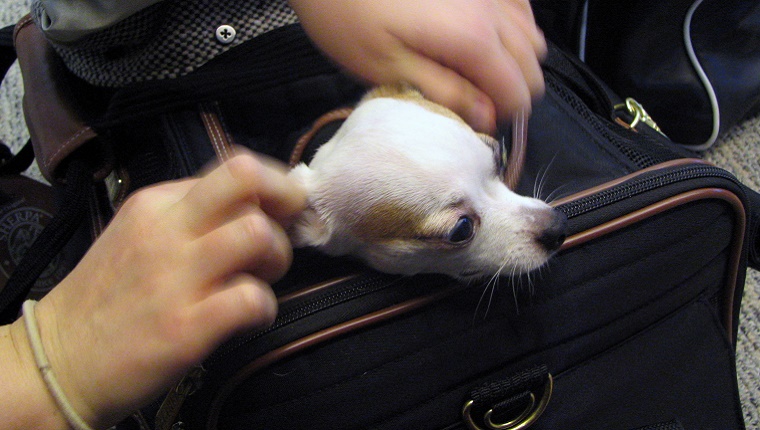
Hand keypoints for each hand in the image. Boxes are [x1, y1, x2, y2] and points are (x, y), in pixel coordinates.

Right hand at [16, 150, 305, 427]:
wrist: (61, 358)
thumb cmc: (109, 296)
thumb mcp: (140, 234)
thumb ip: (193, 217)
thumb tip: (260, 209)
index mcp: (158, 203)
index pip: (235, 167)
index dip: (273, 187)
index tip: (280, 213)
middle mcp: (167, 229)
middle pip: (247, 178)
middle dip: (285, 203)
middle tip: (280, 236)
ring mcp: (175, 277)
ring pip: (258, 234)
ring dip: (277, 259)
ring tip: (258, 281)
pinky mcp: (185, 326)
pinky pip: (252, 298)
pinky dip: (265, 309)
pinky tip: (250, 318)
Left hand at [289, 0, 546, 133]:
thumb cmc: (345, 13)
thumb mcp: (385, 66)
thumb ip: (442, 93)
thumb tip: (484, 118)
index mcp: (471, 39)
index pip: (517, 93)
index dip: (500, 116)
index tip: (474, 121)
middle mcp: (492, 9)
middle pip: (532, 65)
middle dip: (510, 91)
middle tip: (472, 101)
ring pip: (530, 35)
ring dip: (513, 60)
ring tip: (474, 71)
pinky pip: (518, 5)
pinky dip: (511, 26)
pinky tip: (482, 35)